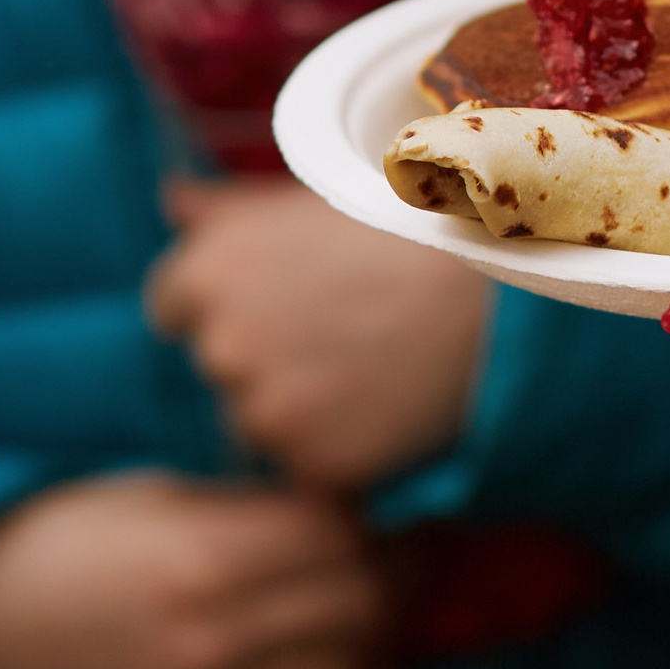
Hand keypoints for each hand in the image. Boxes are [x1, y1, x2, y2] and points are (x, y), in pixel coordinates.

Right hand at [0, 474, 395, 668]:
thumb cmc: (53, 544)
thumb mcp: (148, 496)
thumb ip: (247, 504)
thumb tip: (346, 500)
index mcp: (196, 556)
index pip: (337, 531)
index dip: (370, 511)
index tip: (376, 501)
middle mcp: (209, 640)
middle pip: (356, 599)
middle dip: (394, 567)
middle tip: (405, 546)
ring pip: (348, 667)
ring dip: (382, 630)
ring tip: (389, 600)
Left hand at [149, 179, 490, 490]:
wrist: (497, 288)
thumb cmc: (408, 227)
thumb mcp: (310, 198)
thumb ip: (227, 212)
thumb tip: (171, 201)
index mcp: (204, 273)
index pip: (173, 308)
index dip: (231, 304)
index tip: (288, 298)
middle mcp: (219, 347)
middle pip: (221, 370)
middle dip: (266, 359)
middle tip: (346, 331)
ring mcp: (265, 413)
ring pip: (265, 425)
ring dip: (304, 411)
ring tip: (376, 366)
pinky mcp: (314, 467)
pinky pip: (316, 470)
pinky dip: (347, 452)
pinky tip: (393, 407)